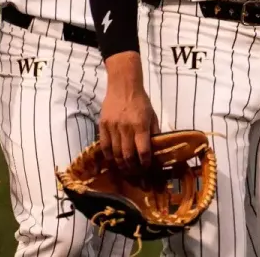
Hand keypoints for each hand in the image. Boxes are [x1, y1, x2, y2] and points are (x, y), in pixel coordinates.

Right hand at [99, 53, 158, 171]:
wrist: (123, 86)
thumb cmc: (141, 101)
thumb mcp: (152, 115)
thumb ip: (154, 131)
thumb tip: (157, 147)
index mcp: (141, 125)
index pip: (143, 150)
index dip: (145, 162)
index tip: (147, 168)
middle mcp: (126, 128)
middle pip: (128, 155)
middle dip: (132, 168)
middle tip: (136, 174)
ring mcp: (112, 128)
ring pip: (115, 153)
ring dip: (121, 165)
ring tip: (125, 170)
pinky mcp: (102, 126)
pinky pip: (104, 146)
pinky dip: (109, 156)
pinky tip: (113, 161)